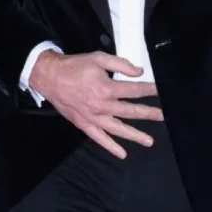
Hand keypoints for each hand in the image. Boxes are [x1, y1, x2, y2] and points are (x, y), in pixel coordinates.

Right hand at [28, 51, 161, 158]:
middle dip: (148, 113)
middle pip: (130, 112)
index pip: (133, 90)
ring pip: (118, 129)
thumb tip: (138, 72)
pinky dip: (110, 146)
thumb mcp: (98, 58)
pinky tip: (122, 153)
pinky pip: (99, 138)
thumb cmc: (74, 66)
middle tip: (162, 116)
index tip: (159, 90)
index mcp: (106, 88)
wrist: (50, 77)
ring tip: (149, 141)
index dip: (148, 89)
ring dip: (135, 135)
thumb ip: (120, 64)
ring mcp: (93, 117)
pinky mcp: (84, 124)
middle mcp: (102, 106)